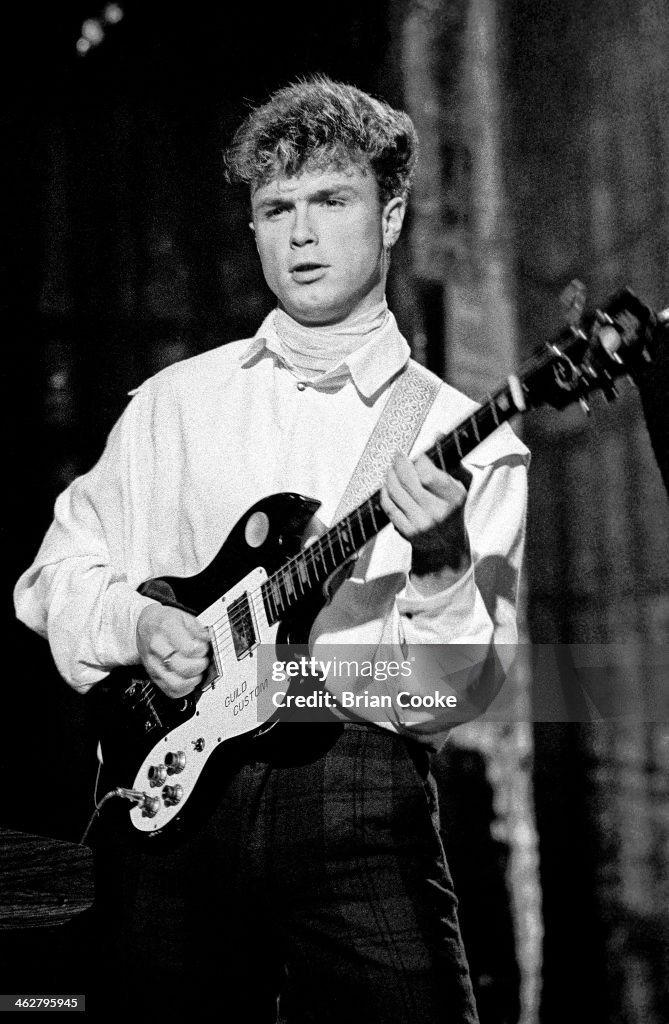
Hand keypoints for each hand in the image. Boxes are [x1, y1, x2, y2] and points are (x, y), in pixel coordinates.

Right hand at [136, 603, 210, 697]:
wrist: (146, 625)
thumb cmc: (165, 621)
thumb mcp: (184, 616)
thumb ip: (198, 629)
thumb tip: (208, 640)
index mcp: (166, 628)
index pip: (189, 648)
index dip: (202, 650)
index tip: (203, 647)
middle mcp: (157, 647)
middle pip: (183, 668)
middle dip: (200, 666)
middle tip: (203, 660)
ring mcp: (153, 664)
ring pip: (176, 683)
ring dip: (193, 680)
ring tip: (197, 671)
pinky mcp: (153, 676)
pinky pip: (171, 691)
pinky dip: (184, 689)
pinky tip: (189, 679)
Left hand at [380, 452, 469, 578]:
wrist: (447, 546)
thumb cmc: (454, 508)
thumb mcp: (461, 483)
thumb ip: (451, 459)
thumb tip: (438, 435)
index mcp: (453, 498)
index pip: (428, 474)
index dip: (419, 461)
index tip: (418, 455)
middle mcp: (437, 512)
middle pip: (407, 481)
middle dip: (399, 463)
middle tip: (398, 455)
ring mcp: (420, 523)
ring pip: (395, 492)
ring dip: (390, 475)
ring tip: (392, 468)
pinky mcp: (406, 532)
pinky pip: (388, 507)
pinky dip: (385, 492)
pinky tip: (387, 485)